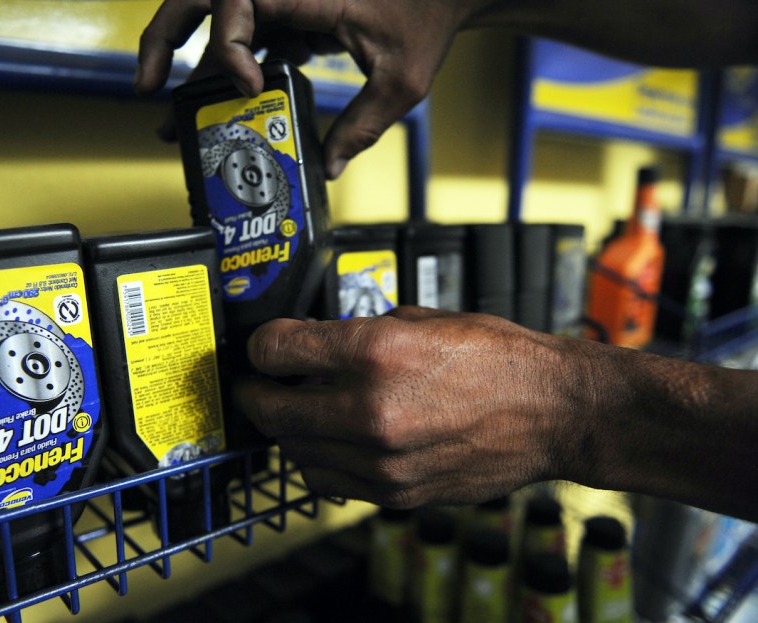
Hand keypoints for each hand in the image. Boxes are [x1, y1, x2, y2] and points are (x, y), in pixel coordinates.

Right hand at [135, 0, 483, 178]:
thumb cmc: (430, 14)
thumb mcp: (402, 79)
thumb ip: (364, 125)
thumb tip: (329, 167)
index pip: (235, 0)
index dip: (227, 45)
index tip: (247, 86)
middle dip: (164, 39)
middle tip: (146, 87)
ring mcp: (284, 0)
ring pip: (217, 22)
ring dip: (189, 62)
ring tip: (170, 110)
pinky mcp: (291, 12)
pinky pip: (247, 36)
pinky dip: (231, 69)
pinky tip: (225, 107)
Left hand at [233, 306, 580, 507]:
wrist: (554, 411)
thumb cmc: (500, 360)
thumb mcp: (424, 319)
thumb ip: (362, 332)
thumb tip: (322, 343)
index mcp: (377, 351)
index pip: (276, 350)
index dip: (262, 345)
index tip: (264, 348)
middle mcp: (371, 408)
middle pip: (272, 408)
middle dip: (257, 393)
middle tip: (259, 386)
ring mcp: (382, 459)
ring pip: (294, 451)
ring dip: (287, 430)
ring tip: (300, 413)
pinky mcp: (395, 492)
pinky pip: (327, 481)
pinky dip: (317, 462)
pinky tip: (330, 443)